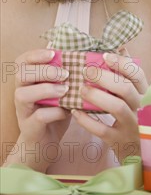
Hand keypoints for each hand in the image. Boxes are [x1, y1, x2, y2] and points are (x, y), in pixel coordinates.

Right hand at [11, 49, 70, 170]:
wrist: (46, 141)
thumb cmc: (55, 110)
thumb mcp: (61, 90)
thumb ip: (67, 76)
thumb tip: (86, 58)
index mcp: (28, 80)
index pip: (23, 61)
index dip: (36, 54)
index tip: (53, 53)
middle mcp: (21, 92)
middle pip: (21, 74)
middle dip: (43, 70)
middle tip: (64, 73)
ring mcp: (23, 110)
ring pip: (23, 94)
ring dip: (46, 89)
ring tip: (65, 90)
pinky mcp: (29, 126)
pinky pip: (38, 116)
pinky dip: (55, 112)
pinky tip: (67, 111)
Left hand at [72, 52, 147, 163]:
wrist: (138, 152)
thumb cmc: (134, 117)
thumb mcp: (136, 96)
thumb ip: (128, 73)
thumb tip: (121, 47)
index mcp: (145, 95)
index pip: (137, 74)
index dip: (122, 63)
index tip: (105, 56)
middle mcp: (141, 109)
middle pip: (125, 88)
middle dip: (104, 77)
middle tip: (86, 71)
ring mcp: (131, 125)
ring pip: (116, 107)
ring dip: (97, 95)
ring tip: (81, 89)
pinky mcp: (118, 140)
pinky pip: (102, 129)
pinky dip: (87, 120)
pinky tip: (75, 111)